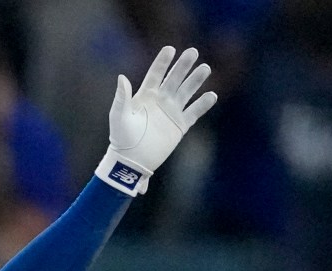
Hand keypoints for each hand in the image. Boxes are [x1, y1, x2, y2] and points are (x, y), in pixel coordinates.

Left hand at [99, 45, 217, 193]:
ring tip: (205, 68)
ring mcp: (171, 112)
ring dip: (196, 80)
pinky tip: (212, 95)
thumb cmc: (121, 138)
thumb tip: (122, 77)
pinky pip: (194, 112)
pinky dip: (203, 105)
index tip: (170, 49)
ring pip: (186, 92)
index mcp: (145, 95)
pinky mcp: (180, 126)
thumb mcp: (119, 116)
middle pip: (174, 79)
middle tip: (193, 52)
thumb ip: (122, 97)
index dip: (163, 62)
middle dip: (183, 66)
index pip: (156, 74)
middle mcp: (161, 100)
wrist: (132, 160)